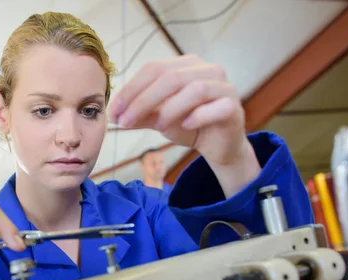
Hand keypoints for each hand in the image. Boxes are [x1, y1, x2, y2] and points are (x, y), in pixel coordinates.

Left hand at [108, 55, 248, 167]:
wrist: (218, 145)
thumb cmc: (189, 125)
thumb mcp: (159, 119)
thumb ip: (140, 114)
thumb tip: (115, 115)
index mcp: (185, 65)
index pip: (153, 69)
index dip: (130, 90)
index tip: (113, 112)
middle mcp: (207, 69)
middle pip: (170, 78)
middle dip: (143, 101)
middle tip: (125, 122)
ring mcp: (223, 87)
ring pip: (194, 89)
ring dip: (169, 109)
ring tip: (157, 126)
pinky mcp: (233, 107)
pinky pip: (217, 107)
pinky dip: (198, 115)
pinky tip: (186, 125)